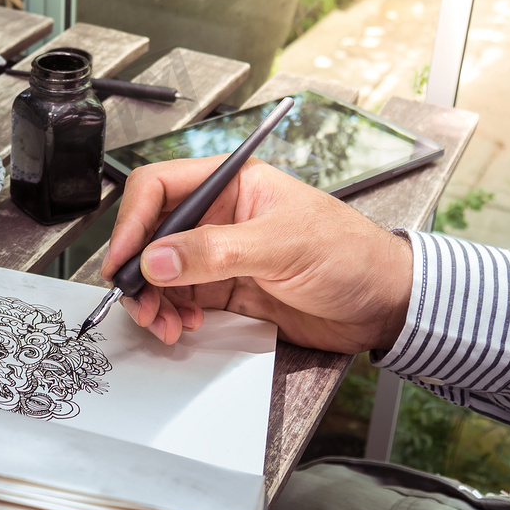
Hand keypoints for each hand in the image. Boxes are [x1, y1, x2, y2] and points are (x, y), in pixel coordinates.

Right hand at [99, 157, 412, 351]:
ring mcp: (218, 255)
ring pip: (160, 271)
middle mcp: (218, 216)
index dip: (132, 220)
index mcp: (231, 184)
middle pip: (151, 232)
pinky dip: (170, 314)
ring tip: (160, 323)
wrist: (386, 305)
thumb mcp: (282, 246)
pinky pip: (179, 299)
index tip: (123, 258)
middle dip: (137, 268)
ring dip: (151, 298)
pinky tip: (181, 325)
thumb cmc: (351, 255)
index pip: (160, 187)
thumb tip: (158, 259)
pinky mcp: (224, 290)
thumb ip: (216, 252)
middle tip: (137, 300)